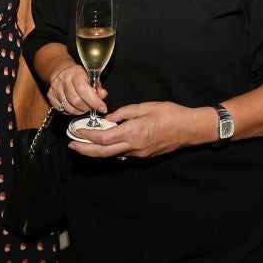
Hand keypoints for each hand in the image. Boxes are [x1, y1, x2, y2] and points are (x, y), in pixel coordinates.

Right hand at [48, 65, 106, 116]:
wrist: (61, 71)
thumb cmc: (78, 75)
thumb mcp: (91, 77)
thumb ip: (98, 87)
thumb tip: (103, 95)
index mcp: (76, 74)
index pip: (84, 90)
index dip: (94, 101)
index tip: (102, 108)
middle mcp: (64, 81)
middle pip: (76, 101)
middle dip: (87, 107)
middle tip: (92, 106)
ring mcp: (55, 89)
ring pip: (69, 108)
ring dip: (80, 111)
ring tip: (84, 106)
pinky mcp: (50, 96)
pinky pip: (62, 110)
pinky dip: (71, 111)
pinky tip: (74, 106)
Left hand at [68, 101, 203, 159]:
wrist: (190, 129)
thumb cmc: (171, 114)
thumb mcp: (145, 106)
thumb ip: (124, 113)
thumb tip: (109, 118)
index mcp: (133, 132)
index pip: (103, 138)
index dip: (87, 136)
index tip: (77, 132)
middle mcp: (134, 147)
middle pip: (103, 152)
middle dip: (85, 150)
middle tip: (72, 146)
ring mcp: (139, 154)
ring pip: (112, 155)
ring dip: (96, 151)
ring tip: (83, 145)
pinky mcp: (144, 155)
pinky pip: (123, 153)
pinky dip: (110, 150)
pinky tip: (104, 144)